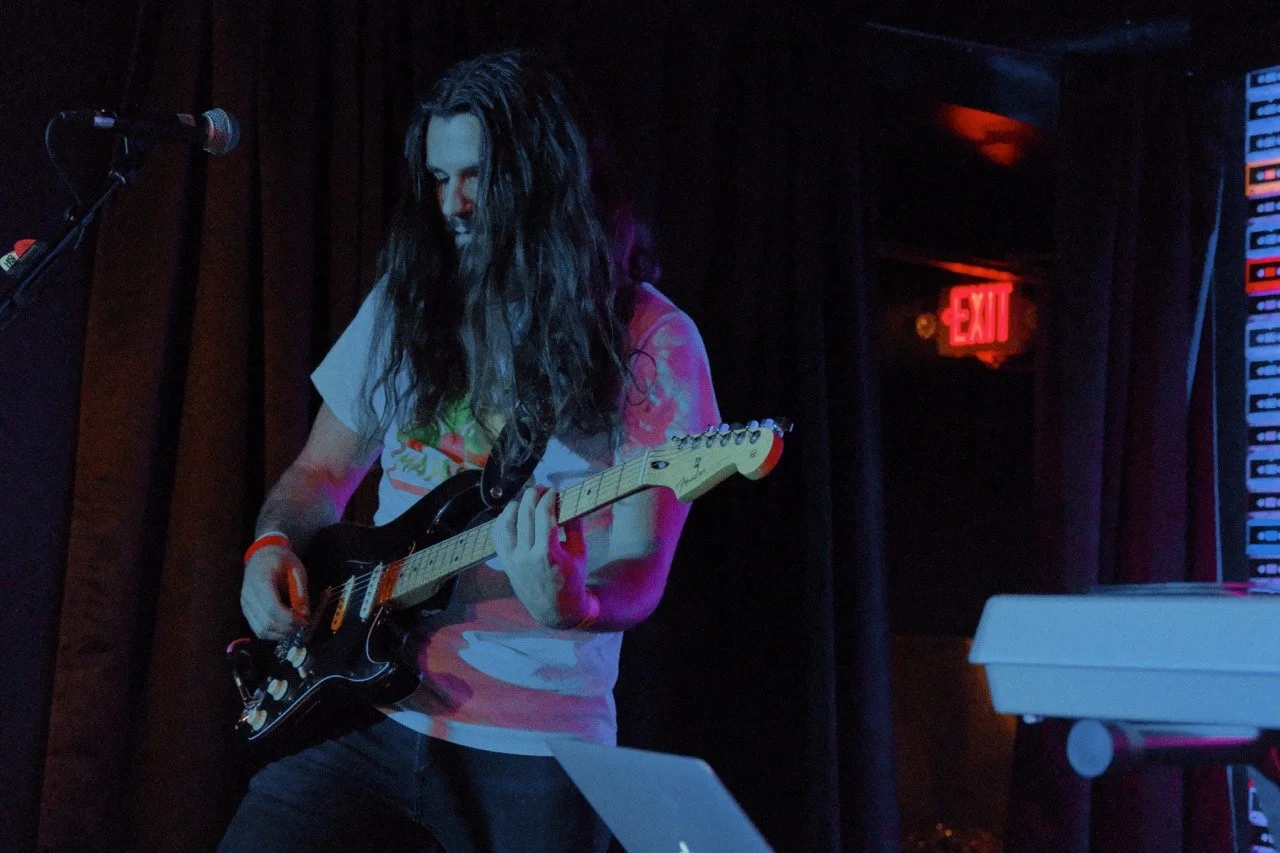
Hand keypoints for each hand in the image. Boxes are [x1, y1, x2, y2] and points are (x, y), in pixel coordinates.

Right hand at [240, 545, 310, 639]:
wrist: (263, 555)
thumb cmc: (281, 560)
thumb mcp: (297, 570)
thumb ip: (301, 592)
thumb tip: (305, 614)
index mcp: (261, 581)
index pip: (273, 608)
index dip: (290, 619)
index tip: (304, 621)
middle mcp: (249, 595)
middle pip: (266, 622)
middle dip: (287, 628)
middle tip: (302, 625)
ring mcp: (245, 604)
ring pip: (260, 630)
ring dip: (280, 634)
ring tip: (294, 627)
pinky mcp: (246, 610)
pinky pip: (257, 628)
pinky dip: (272, 633)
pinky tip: (285, 627)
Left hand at [492, 487, 593, 627]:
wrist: (555, 609)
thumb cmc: (572, 581)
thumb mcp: (581, 554)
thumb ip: (576, 527)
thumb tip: (570, 502)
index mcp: (548, 554)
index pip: (544, 516)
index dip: (548, 498)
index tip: (554, 491)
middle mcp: (526, 556)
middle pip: (525, 515)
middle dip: (533, 496)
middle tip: (541, 488)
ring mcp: (513, 560)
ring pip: (506, 523)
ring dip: (515, 505)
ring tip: (526, 498)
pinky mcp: (506, 563)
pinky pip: (498, 536)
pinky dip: (502, 520)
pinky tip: (511, 512)